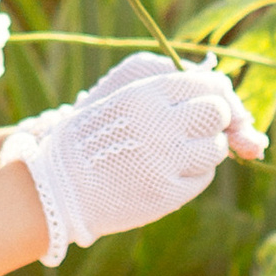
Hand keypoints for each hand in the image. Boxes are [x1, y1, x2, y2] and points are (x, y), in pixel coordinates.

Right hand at [4, 59, 255, 265]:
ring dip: (205, 149)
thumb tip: (216, 82)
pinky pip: (204, 177)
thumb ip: (162, 93)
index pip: (205, 84)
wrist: (57, 189)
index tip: (211, 102)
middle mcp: (158, 125)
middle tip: (199, 128)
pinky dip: (194, 174)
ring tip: (177, 152)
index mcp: (143, 95)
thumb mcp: (118, 101)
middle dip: (215, 120)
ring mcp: (166, 161)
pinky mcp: (169, 193)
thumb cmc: (88, 141)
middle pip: (218, 113)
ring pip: (216, 148)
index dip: (215, 93)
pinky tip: (168, 172)